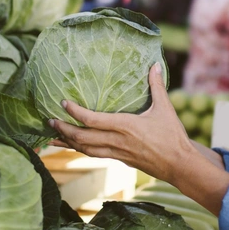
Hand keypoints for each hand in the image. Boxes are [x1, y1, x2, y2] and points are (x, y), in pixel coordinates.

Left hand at [49, 62, 193, 184]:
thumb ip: (157, 86)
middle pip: (82, 137)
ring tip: (52, 136)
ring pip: (85, 149)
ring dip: (67, 142)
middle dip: (64, 129)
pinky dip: (80, 150)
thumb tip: (155, 65)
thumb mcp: (165, 108)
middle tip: (50, 120)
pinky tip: (73, 147)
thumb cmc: (172, 136)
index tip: (63, 103)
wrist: (178, 164)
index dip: (75, 112)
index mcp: (126, 126)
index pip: (93, 120)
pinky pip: (94, 155)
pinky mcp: (120, 159)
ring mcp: (117, 152)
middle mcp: (117, 141)